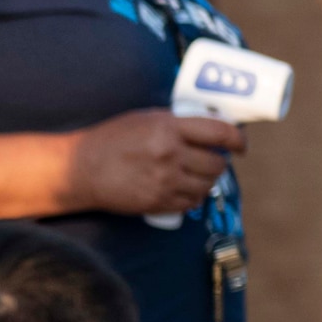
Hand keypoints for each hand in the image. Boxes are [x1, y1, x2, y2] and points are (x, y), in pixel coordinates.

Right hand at [66, 110, 246, 216]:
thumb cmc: (111, 139)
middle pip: (217, 163)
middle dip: (220, 162)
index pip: (220, 133)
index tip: (240, 145)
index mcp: (168, 128)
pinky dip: (193, 197)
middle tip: (213, 160)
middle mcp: (170, 154)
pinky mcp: (157, 202)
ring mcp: (164, 181)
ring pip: (207, 185)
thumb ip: (177, 122)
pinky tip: (184, 189)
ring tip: (197, 176)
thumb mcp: (145, 118)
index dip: (237, 139)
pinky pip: (191, 202)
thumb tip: (210, 126)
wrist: (80, 169)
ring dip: (208, 181)